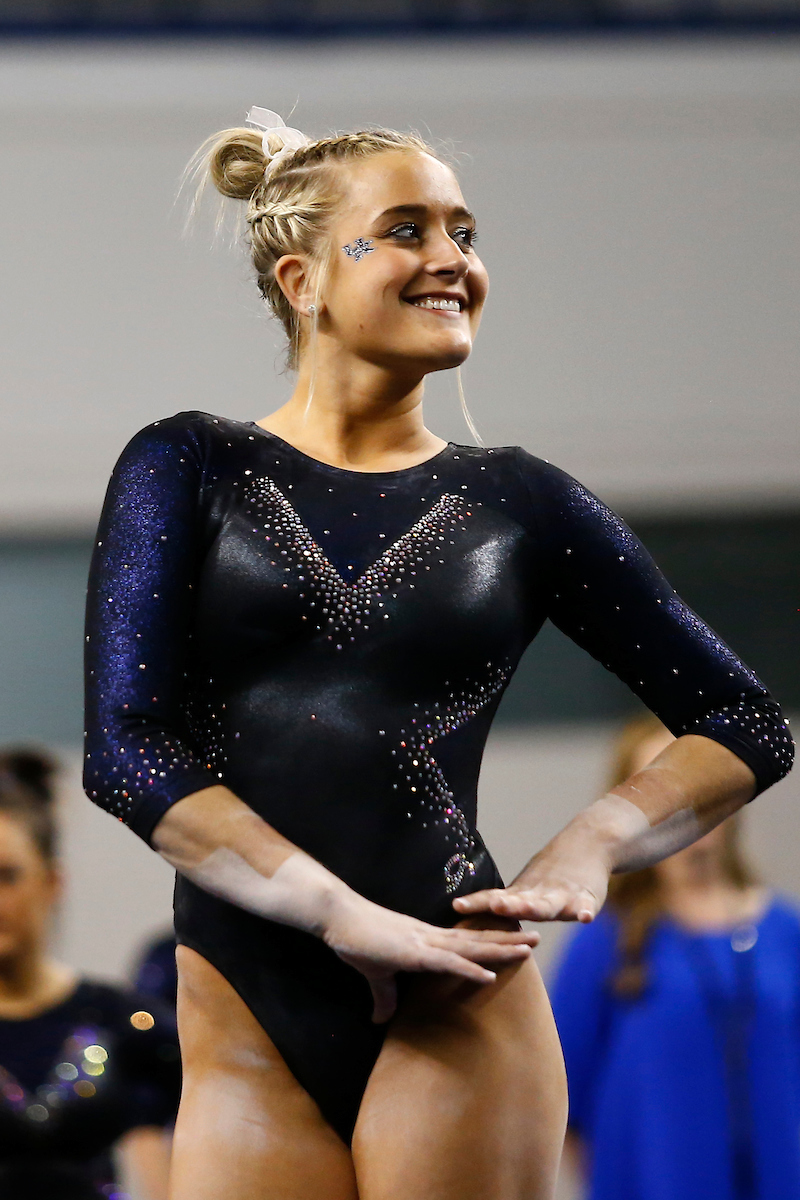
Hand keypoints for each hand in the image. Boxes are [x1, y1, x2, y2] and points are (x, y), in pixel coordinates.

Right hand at [323, 895, 539, 1022]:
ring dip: (500, 949)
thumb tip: (381, 1019)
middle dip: (508, 940)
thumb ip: (384, 995)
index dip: (492, 941)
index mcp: (426, 940)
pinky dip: (469, 969)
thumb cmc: (356, 940)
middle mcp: (432, 937)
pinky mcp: (413, 952)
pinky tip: (489, 974)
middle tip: (539, 938)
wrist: (338, 918)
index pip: (466, 941)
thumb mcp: (375, 973)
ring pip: (471, 947)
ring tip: (527, 950)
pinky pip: (447, 962)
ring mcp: (424, 943)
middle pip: (478, 940)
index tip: (516, 941)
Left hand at [452, 818, 613, 924]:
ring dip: (538, 907)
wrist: (591, 842)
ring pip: (549, 905)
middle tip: (495, 905)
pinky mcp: (588, 898)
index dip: (477, 903)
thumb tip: (471, 914)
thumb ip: (507, 903)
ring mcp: (564, 896)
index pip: (495, 899)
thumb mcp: (528, 888)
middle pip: (521, 903)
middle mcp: (541, 895)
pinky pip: (586, 907)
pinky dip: (585, 911)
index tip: (458, 905)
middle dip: (508, 906)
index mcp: (523, 895)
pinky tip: (586, 918)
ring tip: (529, 909)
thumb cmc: (553, 874)